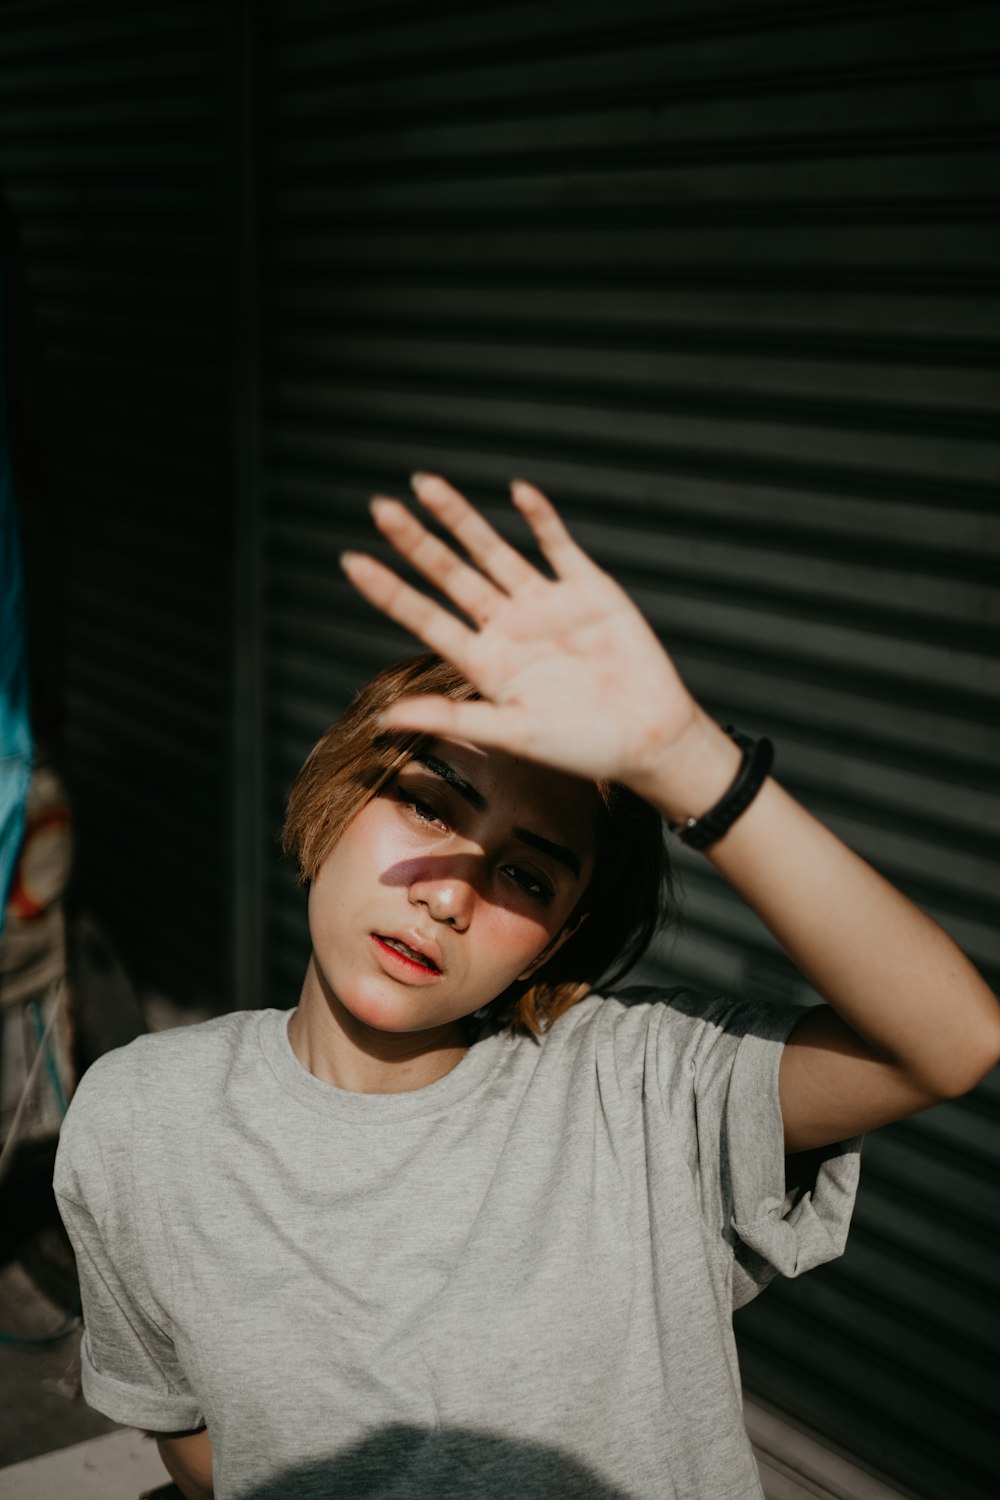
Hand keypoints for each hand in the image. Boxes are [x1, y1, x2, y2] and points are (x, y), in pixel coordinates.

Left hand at [341, 474, 710, 802]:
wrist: (649, 737)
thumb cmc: (581, 745)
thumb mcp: (511, 734)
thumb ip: (452, 717)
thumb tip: (385, 720)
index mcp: (485, 661)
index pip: (425, 617)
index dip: (389, 589)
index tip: (352, 560)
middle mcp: (507, 627)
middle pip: (451, 575)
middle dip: (417, 542)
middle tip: (380, 508)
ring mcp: (545, 604)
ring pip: (493, 552)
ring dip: (461, 519)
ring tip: (426, 485)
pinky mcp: (587, 589)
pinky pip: (557, 546)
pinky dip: (540, 519)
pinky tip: (517, 492)